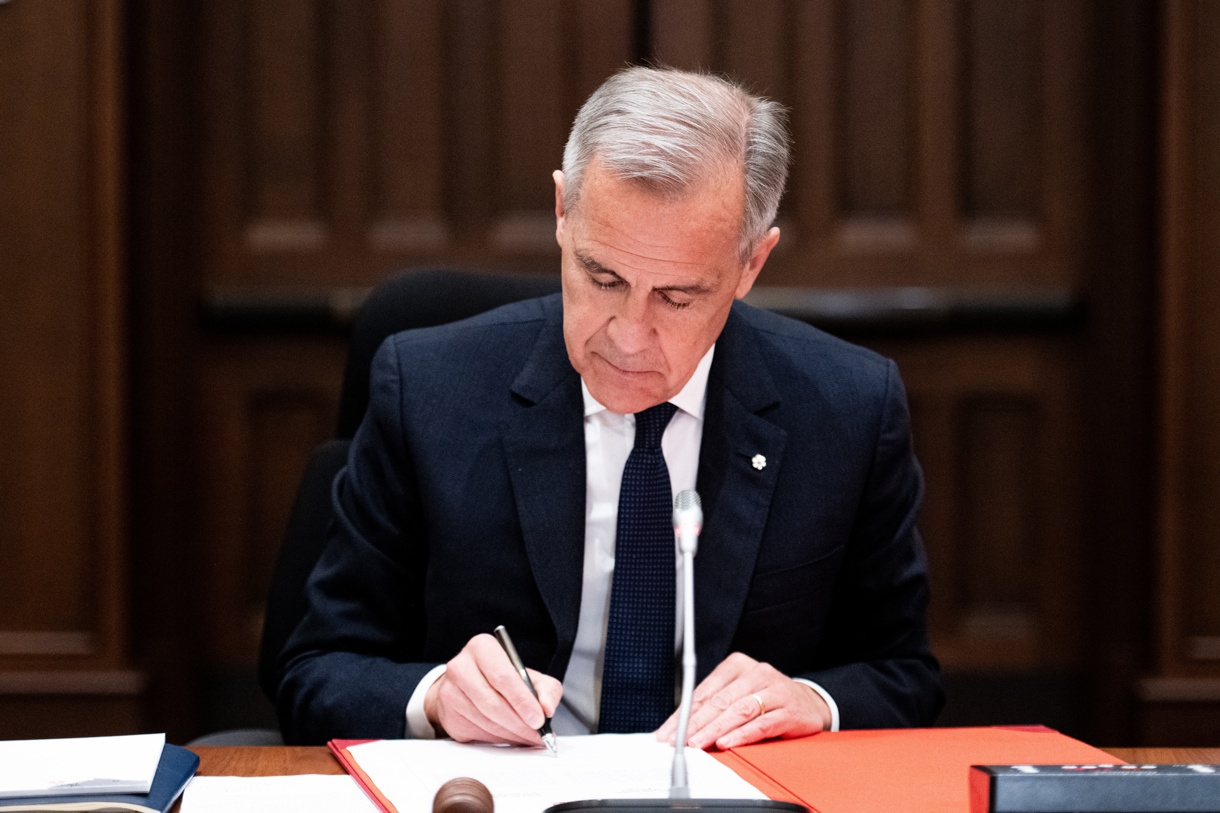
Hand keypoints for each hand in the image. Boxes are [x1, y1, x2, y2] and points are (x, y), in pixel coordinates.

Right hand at [424, 633, 561, 746]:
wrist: (468, 684)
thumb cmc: (500, 677)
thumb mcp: (528, 675)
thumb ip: (546, 689)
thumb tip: (547, 708)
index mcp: (482, 648)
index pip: (502, 676)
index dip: (522, 700)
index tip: (539, 719)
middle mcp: (460, 667)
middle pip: (493, 703)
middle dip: (519, 723)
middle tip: (538, 734)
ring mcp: (450, 692)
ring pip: (486, 721)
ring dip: (511, 734)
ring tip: (528, 737)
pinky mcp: (448, 715)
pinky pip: (477, 733)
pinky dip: (499, 739)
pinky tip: (510, 736)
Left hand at [655, 652, 829, 749]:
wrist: (810, 702)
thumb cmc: (768, 698)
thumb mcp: (739, 694)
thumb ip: (714, 706)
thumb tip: (679, 727)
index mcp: (737, 665)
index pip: (704, 691)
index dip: (683, 714)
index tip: (667, 732)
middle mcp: (756, 673)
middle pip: (719, 701)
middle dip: (694, 724)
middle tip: (676, 741)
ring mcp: (775, 690)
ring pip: (739, 710)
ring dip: (714, 729)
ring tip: (697, 743)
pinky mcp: (790, 710)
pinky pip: (763, 723)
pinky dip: (742, 734)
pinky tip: (727, 742)